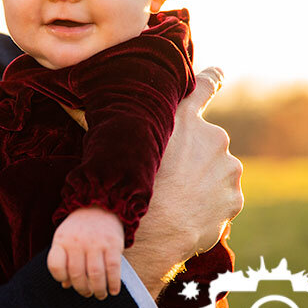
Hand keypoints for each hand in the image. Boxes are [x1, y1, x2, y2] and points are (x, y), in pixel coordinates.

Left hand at [47, 206, 124, 298]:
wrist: (100, 205)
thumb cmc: (79, 228)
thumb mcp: (65, 239)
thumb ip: (63, 261)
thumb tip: (66, 286)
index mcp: (61, 240)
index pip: (55, 266)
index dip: (60, 278)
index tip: (68, 282)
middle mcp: (77, 242)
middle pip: (77, 274)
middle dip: (83, 289)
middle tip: (88, 294)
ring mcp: (95, 242)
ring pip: (96, 275)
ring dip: (98, 290)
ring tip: (100, 295)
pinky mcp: (113, 243)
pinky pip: (113, 268)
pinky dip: (113, 283)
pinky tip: (114, 290)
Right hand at [126, 67, 242, 296]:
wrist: (150, 232)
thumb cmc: (127, 187)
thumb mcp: (116, 147)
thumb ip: (111, 122)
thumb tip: (74, 105)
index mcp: (185, 117)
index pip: (205, 85)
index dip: (212, 78)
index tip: (219, 75)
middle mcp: (213, 136)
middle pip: (207, 143)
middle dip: (195, 157)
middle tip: (172, 179)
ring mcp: (228, 168)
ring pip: (216, 172)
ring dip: (203, 182)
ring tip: (178, 201)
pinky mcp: (234, 197)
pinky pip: (222, 198)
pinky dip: (209, 205)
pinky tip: (188, 214)